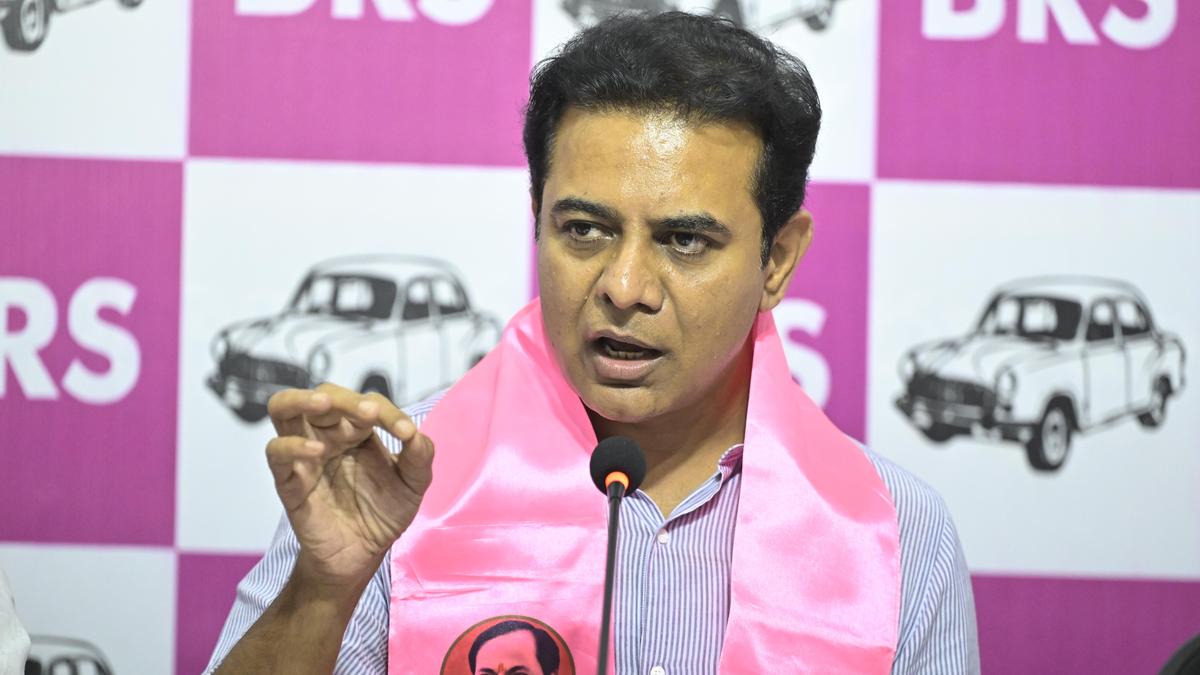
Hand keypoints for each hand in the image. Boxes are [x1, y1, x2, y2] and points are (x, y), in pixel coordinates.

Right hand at [264, 383, 434, 589]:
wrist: (362, 556)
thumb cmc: (383, 514)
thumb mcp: (413, 485)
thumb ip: (420, 456)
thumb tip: (414, 433)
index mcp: (358, 430)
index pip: (366, 403)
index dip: (387, 412)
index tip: (405, 433)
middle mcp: (329, 435)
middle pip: (324, 394)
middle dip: (346, 398)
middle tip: (369, 412)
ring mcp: (305, 454)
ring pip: (284, 408)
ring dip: (302, 399)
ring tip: (324, 404)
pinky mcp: (288, 480)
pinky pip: (276, 452)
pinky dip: (292, 445)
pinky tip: (318, 451)